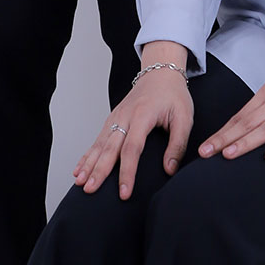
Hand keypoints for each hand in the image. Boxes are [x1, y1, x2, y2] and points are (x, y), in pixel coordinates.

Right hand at [74, 67, 191, 200]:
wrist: (160, 72)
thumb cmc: (173, 95)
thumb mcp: (184, 117)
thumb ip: (178, 144)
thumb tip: (169, 169)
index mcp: (143, 115)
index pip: (132, 148)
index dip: (127, 172)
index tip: (124, 192)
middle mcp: (125, 116)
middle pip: (109, 147)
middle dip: (99, 171)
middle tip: (91, 190)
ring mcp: (116, 117)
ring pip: (100, 144)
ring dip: (89, 164)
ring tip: (80, 183)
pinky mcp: (112, 119)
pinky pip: (97, 139)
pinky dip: (87, 155)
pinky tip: (79, 169)